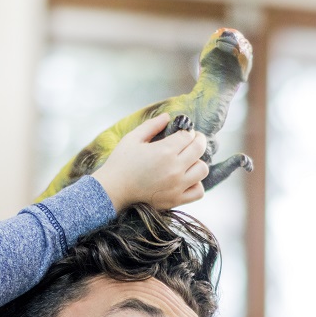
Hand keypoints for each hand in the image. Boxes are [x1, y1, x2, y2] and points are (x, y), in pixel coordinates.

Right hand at [91, 114, 208, 210]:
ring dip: (197, 162)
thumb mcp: (133, 138)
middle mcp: (175, 168)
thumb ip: (152, 125)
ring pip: (202, 169)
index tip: (182, 132)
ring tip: (188, 161)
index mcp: (165, 151)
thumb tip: (168, 116)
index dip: (187, 131)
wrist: (112, 190)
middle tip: (192, 140)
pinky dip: (196, 184)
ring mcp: (177, 186)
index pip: (188, 135)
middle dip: (197, 140)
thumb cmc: (120, 163)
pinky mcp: (175, 200)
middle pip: (199, 149)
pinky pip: (198, 191)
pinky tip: (186, 179)